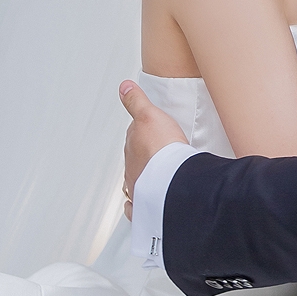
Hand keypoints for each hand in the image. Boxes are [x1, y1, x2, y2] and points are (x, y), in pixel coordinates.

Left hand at [120, 80, 186, 217]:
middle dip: (142, 157)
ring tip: (151, 178)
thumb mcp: (149, 114)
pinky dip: (136, 206)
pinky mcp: (147, 205)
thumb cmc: (163, 148)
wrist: (173, 178)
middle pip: (134, 160)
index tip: (147, 132)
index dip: (140, 134)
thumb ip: (136, 101)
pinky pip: (136, 208)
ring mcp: (138, 188)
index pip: (132, 138)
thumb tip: (123, 87)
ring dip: (141, 179)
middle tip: (153, 154)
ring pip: (135, 182)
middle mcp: (132, 168)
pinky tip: (138, 205)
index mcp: (132, 147)